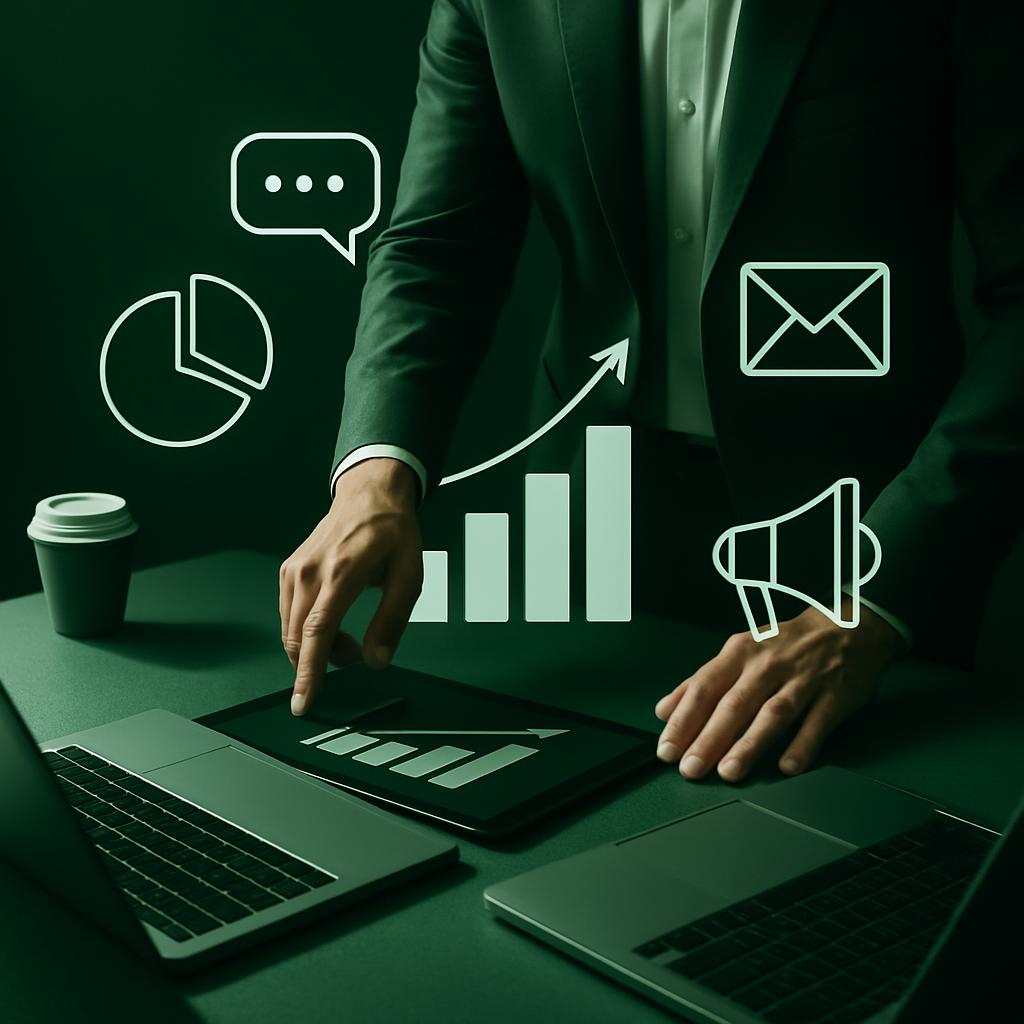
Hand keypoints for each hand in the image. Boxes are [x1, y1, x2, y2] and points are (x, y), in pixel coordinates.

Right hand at [279, 458, 421, 716]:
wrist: (369, 496)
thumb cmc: (393, 534)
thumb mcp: (409, 576)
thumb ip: (392, 620)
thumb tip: (376, 661)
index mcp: (342, 572)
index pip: (318, 632)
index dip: (310, 673)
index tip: (303, 703)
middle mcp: (310, 571)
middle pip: (299, 637)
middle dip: (319, 663)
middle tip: (353, 657)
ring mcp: (294, 570)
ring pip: (291, 630)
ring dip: (315, 648)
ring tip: (348, 640)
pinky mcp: (288, 570)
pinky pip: (289, 615)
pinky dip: (307, 632)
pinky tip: (331, 623)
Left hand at [653, 601, 901, 781]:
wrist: (848, 627)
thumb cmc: (785, 644)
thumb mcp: (739, 652)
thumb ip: (700, 682)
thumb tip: (664, 709)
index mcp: (740, 653)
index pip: (705, 687)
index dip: (684, 718)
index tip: (667, 747)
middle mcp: (768, 666)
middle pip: (734, 704)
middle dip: (709, 738)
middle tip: (690, 767)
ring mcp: (802, 681)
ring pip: (772, 714)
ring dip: (749, 744)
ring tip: (728, 771)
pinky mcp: (834, 698)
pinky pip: (816, 725)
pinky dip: (801, 746)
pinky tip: (786, 766)